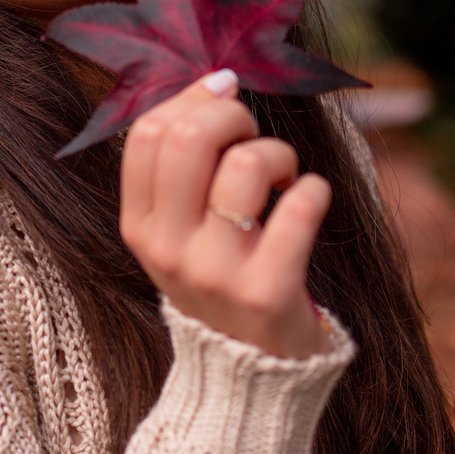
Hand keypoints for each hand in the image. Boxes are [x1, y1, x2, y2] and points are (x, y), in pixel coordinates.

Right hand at [119, 69, 331, 359]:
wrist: (249, 373)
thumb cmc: (221, 275)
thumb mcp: (180, 229)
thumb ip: (184, 164)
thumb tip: (218, 80)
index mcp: (139, 225)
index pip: (148, 134)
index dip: (192, 99)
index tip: (223, 98)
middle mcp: (168, 249)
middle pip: (191, 139)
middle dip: (234, 116)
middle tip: (253, 137)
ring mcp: (215, 273)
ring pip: (246, 165)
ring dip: (278, 154)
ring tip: (283, 177)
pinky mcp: (267, 292)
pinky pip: (299, 208)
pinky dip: (314, 190)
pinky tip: (310, 200)